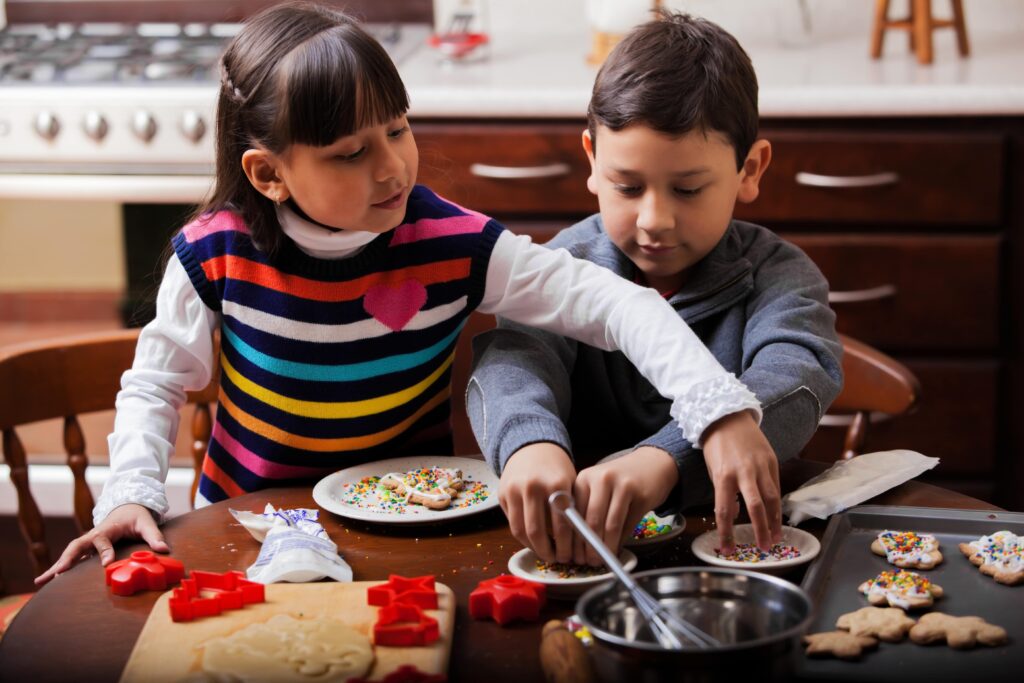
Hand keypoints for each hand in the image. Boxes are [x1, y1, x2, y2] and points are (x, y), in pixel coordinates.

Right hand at [34, 503, 168, 586]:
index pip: (103, 540)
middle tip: (58, 574)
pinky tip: (43, 581)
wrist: (127, 507)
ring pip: (69, 553)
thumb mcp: (147, 523)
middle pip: (76, 546)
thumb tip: (164, 550)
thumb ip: (154, 536)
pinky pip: (70, 559)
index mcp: (108, 529)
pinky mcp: (86, 549)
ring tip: (41, 581)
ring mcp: (88, 542)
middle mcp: (93, 535)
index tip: (106, 564)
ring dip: (56, 566)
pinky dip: (57, 569)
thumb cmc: (136, 516)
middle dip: (67, 560)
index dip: (104, 551)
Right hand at [499, 443, 576, 562]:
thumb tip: (576, 544)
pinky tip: (533, 542)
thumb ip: (571, 509)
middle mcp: (533, 486)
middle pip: (537, 531)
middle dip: (547, 551)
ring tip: (544, 554)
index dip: (566, 545)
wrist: (532, 448)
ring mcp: (514, 490)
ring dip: (533, 547)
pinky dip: (523, 537)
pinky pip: (512, 523)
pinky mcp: (502, 494)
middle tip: (556, 560)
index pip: (562, 524)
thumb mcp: (570, 484)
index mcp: (556, 483)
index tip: (570, 557)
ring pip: (520, 530)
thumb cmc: (555, 471)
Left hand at [572, 447, 678, 565]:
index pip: (572, 512)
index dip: (571, 537)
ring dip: (606, 547)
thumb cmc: (620, 481)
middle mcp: (601, 479)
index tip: (571, 555)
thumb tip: (578, 546)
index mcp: (584, 478)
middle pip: (591, 520)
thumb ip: (587, 510)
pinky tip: (616, 550)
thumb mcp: (598, 488)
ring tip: (602, 559)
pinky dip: (621, 541)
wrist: (652, 464)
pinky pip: (627, 524)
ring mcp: (621, 485)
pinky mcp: (639, 494)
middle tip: (588, 562)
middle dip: (588, 546)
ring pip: (610, 525)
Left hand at [701, 410, 781, 553]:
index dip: (727, 533)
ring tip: (776, 537)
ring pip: (772, 499)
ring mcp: (761, 466)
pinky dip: (777, 503)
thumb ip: (724, 492)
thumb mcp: (713, 469)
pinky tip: (778, 516)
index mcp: (723, 475)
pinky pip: (776, 486)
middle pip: (756, 507)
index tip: (728, 549)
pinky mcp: (772, 460)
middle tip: (764, 548)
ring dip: (775, 521)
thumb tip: (734, 515)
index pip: (725, 511)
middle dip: (761, 531)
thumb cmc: (716, 445)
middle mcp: (744, 472)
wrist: (728, 416)